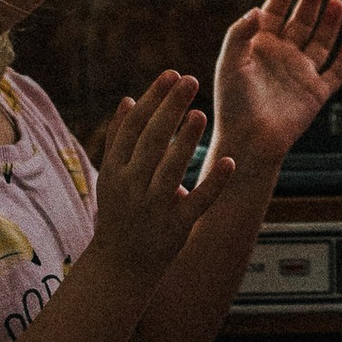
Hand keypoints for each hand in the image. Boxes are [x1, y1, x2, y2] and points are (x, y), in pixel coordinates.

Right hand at [89, 69, 231, 290]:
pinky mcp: (177, 226)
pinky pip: (198, 201)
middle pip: (151, 141)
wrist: (120, 266)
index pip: (133, 127)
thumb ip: (118, 139)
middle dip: (171, 108)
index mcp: (114, 171)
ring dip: (187, 140)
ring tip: (202, 113)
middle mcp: (131, 187)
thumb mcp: (110, 177)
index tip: (171, 74)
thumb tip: (129, 98)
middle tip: (191, 79)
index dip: (153, 99)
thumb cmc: (119, 213)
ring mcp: (154, 208)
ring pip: (171, 169)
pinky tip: (230, 160)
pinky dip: (214, 182)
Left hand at [209, 0, 341, 175]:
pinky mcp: (316, 94)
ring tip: (336, 2)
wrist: (248, 141)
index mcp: (260, 48)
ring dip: (329, 23)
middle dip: (309, 1)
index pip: (273, 14)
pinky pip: (336, 73)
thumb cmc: (233, 104)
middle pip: (300, 22)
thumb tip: (256, 10)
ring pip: (321, 42)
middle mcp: (282, 57)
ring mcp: (301, 74)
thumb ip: (239, 35)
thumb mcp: (229, 65)